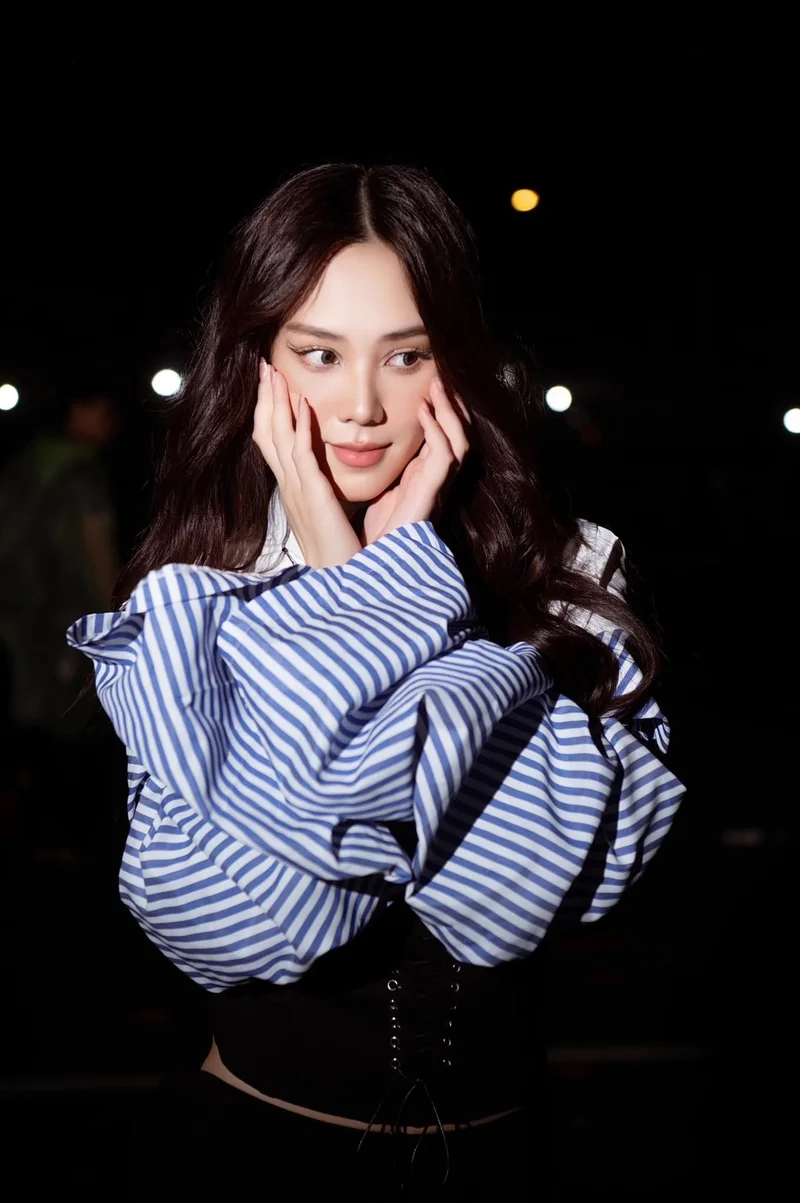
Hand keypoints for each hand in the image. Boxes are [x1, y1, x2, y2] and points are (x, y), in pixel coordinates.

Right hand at [252, 359, 361, 568]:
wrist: (338, 581)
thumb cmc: (337, 551)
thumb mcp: (323, 512)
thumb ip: (319, 490)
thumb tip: (320, 475)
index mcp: (290, 488)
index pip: (271, 442)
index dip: (267, 411)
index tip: (269, 384)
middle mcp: (287, 486)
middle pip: (266, 432)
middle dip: (264, 397)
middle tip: (263, 366)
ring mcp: (296, 489)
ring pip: (277, 436)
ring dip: (276, 402)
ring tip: (275, 373)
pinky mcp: (312, 495)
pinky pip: (301, 453)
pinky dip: (298, 426)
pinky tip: (301, 403)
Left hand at [359, 378, 470, 545]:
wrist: (372, 567)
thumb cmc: (373, 535)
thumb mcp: (377, 492)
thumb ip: (380, 471)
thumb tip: (360, 447)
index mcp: (422, 478)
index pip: (440, 438)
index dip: (440, 413)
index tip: (427, 386)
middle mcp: (434, 480)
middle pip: (457, 436)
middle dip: (452, 407)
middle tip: (439, 379)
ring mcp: (436, 487)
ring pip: (459, 441)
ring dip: (450, 412)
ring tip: (438, 386)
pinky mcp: (431, 494)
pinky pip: (444, 456)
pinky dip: (438, 430)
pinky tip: (424, 411)